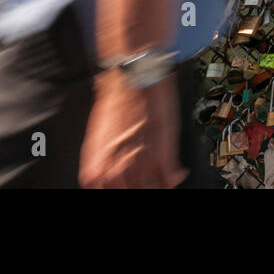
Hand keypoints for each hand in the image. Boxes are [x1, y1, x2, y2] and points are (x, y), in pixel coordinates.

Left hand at [79, 69, 187, 188]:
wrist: (135, 79)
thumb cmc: (118, 102)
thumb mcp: (99, 137)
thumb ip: (102, 162)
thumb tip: (106, 175)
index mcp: (97, 169)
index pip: (107, 194)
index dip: (120, 191)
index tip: (128, 188)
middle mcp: (117, 171)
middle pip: (132, 194)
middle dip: (142, 188)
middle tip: (148, 182)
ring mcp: (141, 165)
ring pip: (152, 190)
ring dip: (159, 185)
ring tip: (163, 178)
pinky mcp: (162, 155)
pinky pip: (170, 180)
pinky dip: (175, 178)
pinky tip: (176, 172)